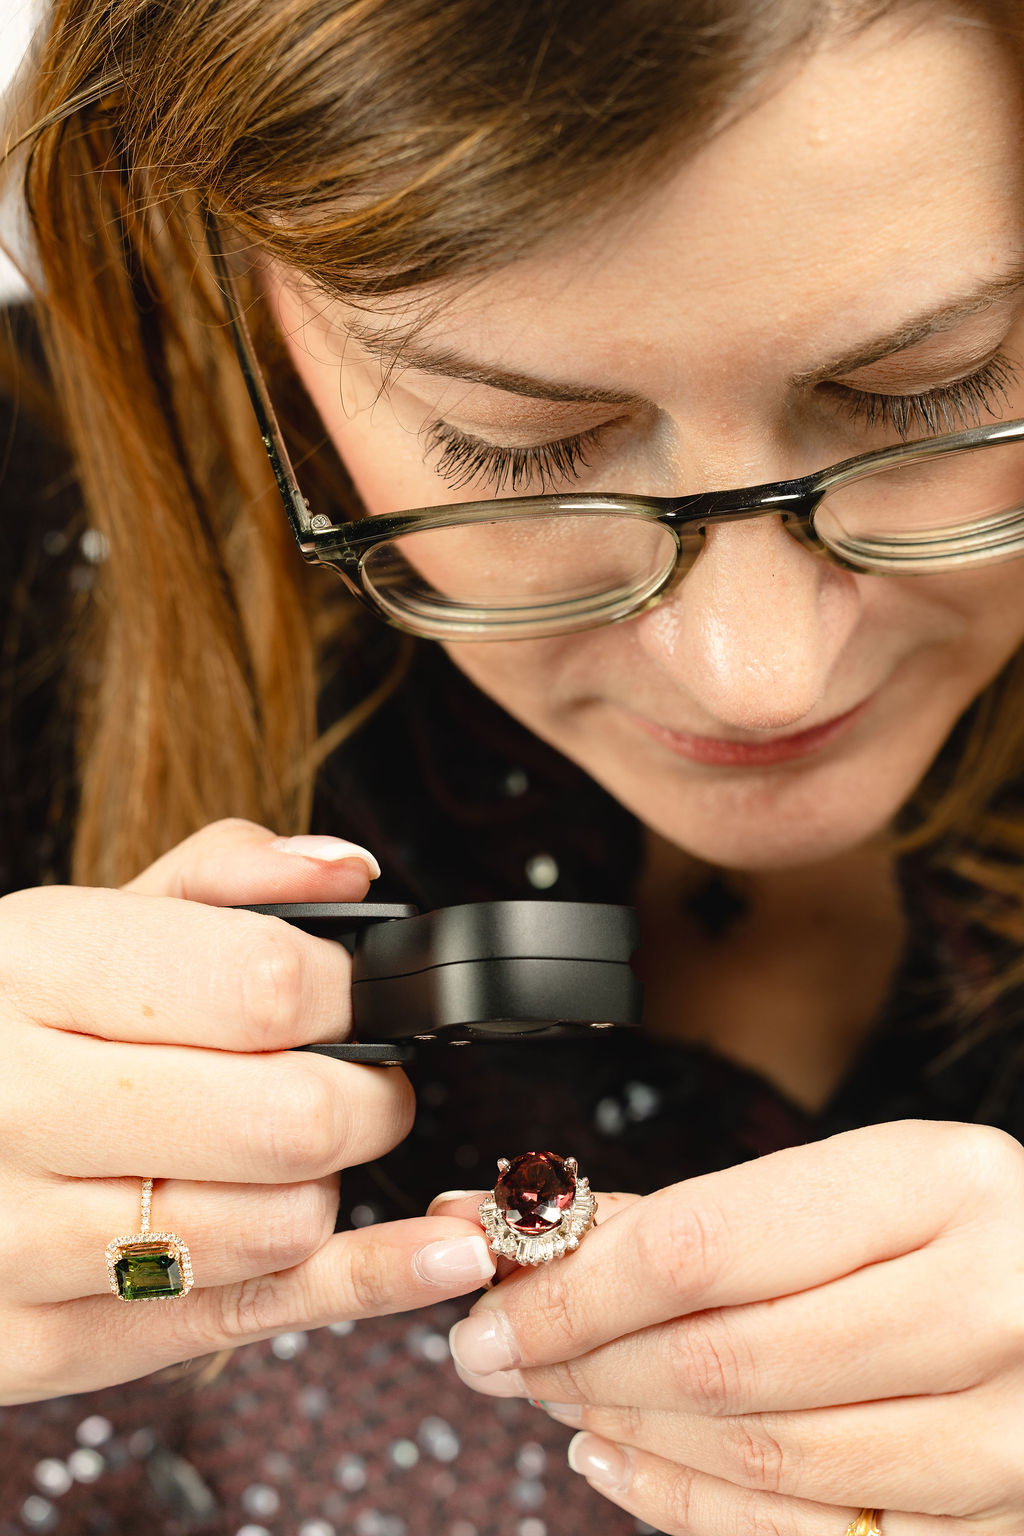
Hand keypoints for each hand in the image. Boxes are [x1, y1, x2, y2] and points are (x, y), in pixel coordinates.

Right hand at [0, 818, 494, 1404]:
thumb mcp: (83, 921)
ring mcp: (18, 1240)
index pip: (261, 986)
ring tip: (277, 1151)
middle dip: (368, 1097)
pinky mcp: (44, 1341)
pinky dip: (369, 1282)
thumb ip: (223, 878)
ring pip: (280, 1226)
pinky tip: (440, 1255)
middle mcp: (13, 1106)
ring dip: (320, 1183)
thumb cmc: (4, 1024)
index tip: (352, 998)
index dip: (346, 993)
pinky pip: (250, 1318)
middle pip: (291, 1119)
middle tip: (355, 1082)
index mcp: (30, 971)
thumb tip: (347, 873)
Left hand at [432, 1121, 1023, 1533]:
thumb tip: (517, 1220)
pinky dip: (691, 1508)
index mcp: (944, 1184)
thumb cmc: (959, 1225)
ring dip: (626, 1430)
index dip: (574, 1283)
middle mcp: (988, 1305)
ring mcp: (1005, 1433)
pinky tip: (623, 1463)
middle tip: (499, 1350)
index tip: (493, 1297)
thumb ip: (694, 1210)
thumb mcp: (852, 1180)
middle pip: (721, 1357)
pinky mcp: (998, 1524)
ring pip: (760, 1455)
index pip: (703, 1245)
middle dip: (580, 1359)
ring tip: (554, 1394)